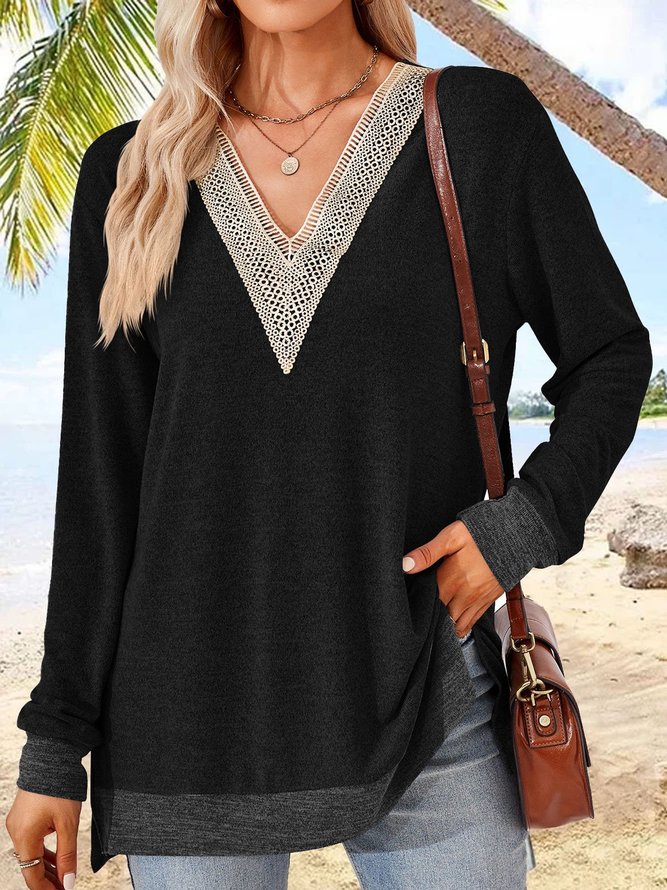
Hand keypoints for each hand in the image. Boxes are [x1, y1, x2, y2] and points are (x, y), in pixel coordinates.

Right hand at [5, 788, 79, 888]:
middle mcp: (16, 832)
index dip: (47, 889)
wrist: (52, 756)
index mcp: (24, 837)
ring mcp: (17, 823)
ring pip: (31, 853)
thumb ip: (67, 855)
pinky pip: (32, 840)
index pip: (32, 874)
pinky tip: (55, 858)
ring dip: (46, 866)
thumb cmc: (60, 787)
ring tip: (63, 878)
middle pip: (30, 866)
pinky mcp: (22, 816)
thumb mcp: (68, 824)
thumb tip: (68, 881)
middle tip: (66, 887)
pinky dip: (43, 851)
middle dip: (48, 880)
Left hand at [402, 520, 503, 637]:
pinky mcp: (488, 600)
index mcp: (451, 580)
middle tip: (422, 615)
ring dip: (446, 625)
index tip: (412, 602)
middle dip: (432, 618)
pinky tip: (453, 625)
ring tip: (436, 623)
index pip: (428, 602)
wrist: (514, 536)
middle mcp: (464, 594)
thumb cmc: (480, 534)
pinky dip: (461, 627)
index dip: (419, 604)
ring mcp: (478, 600)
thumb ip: (428, 553)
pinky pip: (472, 622)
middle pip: (442, 617)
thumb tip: (405, 565)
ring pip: (457, 624)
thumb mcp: (451, 537)